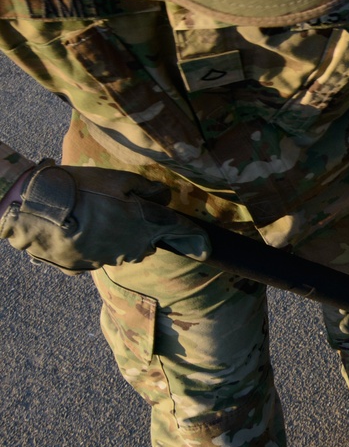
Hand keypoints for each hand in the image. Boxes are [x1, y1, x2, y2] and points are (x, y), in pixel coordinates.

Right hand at [0, 163, 210, 273]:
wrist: (41, 213)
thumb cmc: (83, 190)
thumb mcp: (119, 180)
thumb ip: (147, 190)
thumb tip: (165, 197)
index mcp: (147, 224)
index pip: (181, 233)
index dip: (197, 240)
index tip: (208, 248)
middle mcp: (135, 247)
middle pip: (150, 239)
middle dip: (144, 226)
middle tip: (121, 206)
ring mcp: (113, 259)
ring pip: (126, 247)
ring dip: (119, 234)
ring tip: (95, 214)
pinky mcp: (92, 266)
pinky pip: (103, 252)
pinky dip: (98, 241)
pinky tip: (81, 226)